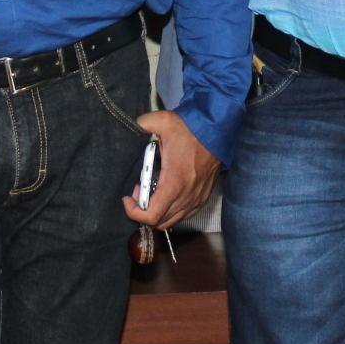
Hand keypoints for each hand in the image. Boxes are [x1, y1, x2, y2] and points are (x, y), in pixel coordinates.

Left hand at [122, 109, 220, 230]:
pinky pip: (184, 216)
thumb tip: (131, 127)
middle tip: (138, 192)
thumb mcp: (162, 122)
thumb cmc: (191, 129)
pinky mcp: (203, 197)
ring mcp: (196, 199)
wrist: (217, 131)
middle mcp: (186, 196)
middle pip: (159, 222)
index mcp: (174, 183)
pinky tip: (166, 195)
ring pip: (171, 221)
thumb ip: (142, 124)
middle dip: (143, 211)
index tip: (127, 198)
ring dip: (157, 212)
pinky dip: (171, 212)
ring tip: (151, 193)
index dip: (134, 212)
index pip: (151, 216)